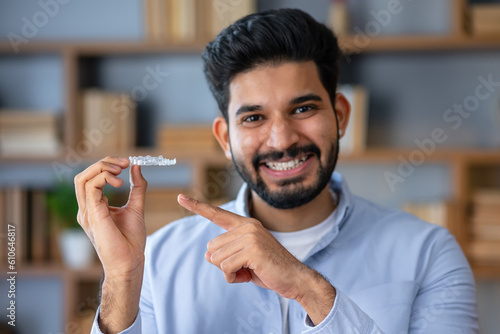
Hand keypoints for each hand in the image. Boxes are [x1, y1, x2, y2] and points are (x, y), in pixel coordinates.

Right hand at [74, 156, 147, 277]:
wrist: (130, 262)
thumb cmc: (131, 240)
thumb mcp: (136, 207)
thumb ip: (137, 187)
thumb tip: (136, 167)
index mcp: (94, 207)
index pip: (91, 178)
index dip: (107, 166)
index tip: (127, 163)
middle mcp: (86, 209)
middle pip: (84, 175)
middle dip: (104, 163)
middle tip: (124, 162)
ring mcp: (86, 212)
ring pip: (82, 179)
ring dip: (102, 168)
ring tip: (121, 170)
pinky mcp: (92, 215)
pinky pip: (90, 188)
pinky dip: (104, 178)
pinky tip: (119, 182)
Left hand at [178, 194, 318, 299]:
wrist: (294, 278)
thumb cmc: (268, 269)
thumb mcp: (243, 260)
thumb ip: (225, 253)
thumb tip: (207, 255)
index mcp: (245, 224)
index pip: (217, 214)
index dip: (197, 206)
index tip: (180, 197)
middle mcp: (247, 226)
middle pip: (212, 247)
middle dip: (223, 263)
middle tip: (244, 268)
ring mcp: (250, 236)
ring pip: (217, 258)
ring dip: (229, 272)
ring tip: (249, 271)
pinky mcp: (252, 250)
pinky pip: (226, 267)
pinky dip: (233, 277)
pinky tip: (249, 276)